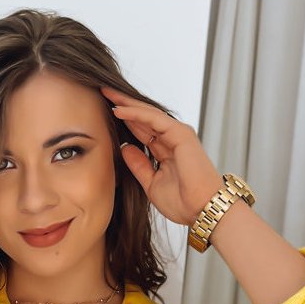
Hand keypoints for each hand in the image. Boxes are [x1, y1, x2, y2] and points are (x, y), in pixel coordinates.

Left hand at [101, 83, 224, 225]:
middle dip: (123, 105)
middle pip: (144, 117)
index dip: (124, 120)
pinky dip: (135, 113)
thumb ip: (139, 165)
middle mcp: (173, 138)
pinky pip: (154, 119)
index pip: (142, 129)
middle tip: (104, 92)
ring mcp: (178, 134)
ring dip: (127, 104)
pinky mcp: (181, 133)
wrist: (201, 210)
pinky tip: (119, 110)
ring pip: (148, 114)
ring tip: (107, 94)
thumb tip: (125, 148)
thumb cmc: (183, 202)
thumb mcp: (151, 183)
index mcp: (167, 150)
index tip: (105, 112)